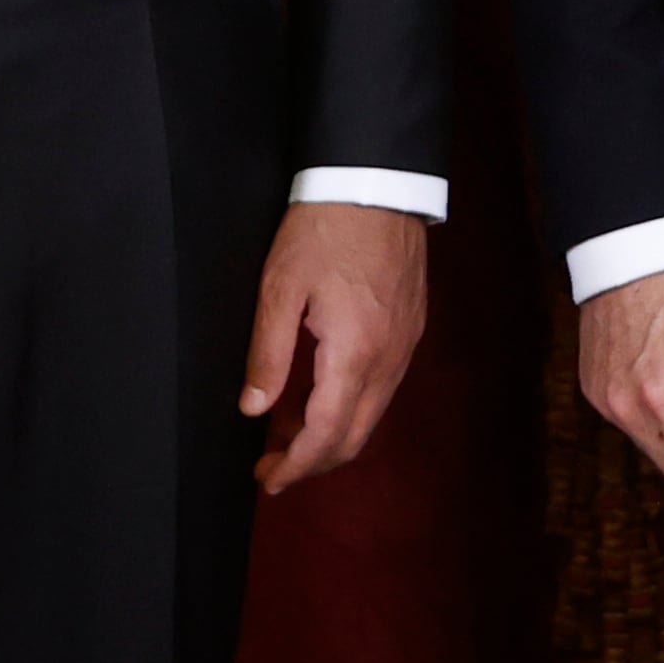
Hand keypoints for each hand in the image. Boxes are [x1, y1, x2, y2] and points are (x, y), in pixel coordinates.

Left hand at [239, 202, 428, 491]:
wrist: (377, 183)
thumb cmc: (324, 228)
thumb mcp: (280, 287)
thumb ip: (267, 354)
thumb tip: (253, 409)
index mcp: (353, 355)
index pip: (325, 435)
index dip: (295, 466)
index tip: (268, 479)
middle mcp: (387, 360)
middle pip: (354, 438)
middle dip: (312, 461)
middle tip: (272, 465)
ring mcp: (404, 346)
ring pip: (371, 416)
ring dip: (331, 435)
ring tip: (286, 431)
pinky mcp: (410, 330)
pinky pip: (382, 388)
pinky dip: (351, 407)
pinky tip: (320, 394)